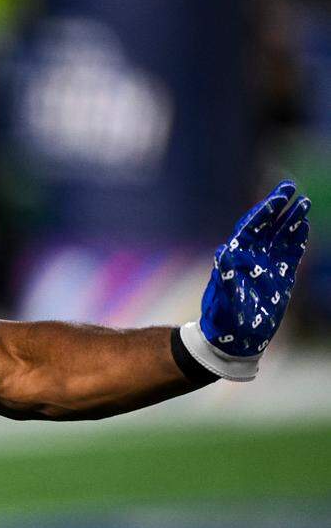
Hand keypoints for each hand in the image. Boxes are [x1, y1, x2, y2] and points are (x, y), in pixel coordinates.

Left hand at [186, 181, 310, 378]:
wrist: (232, 340)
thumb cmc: (224, 320)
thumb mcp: (223, 298)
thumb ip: (224, 275)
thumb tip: (223, 250)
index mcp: (235, 258)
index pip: (250, 227)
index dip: (264, 211)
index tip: (277, 197)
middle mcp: (250, 258)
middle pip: (266, 226)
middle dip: (277, 206)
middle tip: (290, 187)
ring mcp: (265, 266)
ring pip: (279, 236)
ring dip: (290, 220)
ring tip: (303, 203)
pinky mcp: (279, 278)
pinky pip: (289, 253)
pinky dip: (296, 240)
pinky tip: (304, 226)